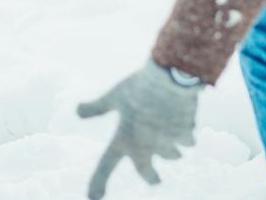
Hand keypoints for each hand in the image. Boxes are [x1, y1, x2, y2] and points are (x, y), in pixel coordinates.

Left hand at [76, 61, 201, 198]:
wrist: (170, 77)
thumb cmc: (139, 85)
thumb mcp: (114, 95)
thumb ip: (97, 107)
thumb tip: (77, 111)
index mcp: (124, 137)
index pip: (106, 164)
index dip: (98, 181)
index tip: (93, 198)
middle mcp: (145, 146)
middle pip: (148, 175)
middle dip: (152, 178)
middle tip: (155, 179)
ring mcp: (167, 143)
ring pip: (173, 155)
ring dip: (172, 150)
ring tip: (169, 132)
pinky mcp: (185, 135)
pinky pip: (188, 139)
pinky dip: (186, 132)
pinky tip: (185, 118)